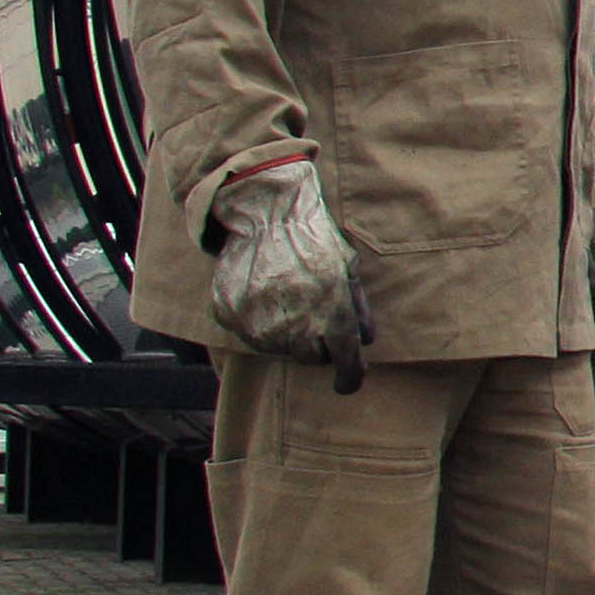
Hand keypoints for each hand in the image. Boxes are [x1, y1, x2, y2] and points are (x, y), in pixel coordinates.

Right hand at [209, 162, 359, 365]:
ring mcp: (258, 326)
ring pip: (277, 347)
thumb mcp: (348, 269)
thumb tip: (364, 341)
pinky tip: (262, 292)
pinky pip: (248, 332)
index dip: (351, 377)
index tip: (348, 381)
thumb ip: (358, 308)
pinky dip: (256, 320)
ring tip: (286, 294)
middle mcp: (295, 328)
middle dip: (318, 343)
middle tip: (313, 312)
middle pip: (311, 358)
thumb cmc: (313, 238)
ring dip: (286, 331)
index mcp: (332, 315)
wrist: (266, 212)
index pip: (347, 364)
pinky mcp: (230, 318)